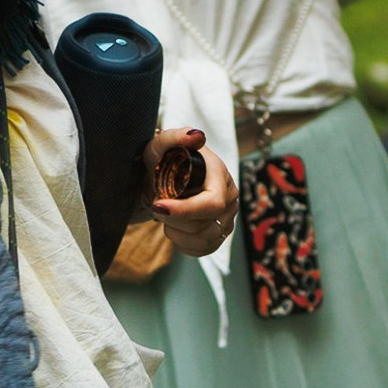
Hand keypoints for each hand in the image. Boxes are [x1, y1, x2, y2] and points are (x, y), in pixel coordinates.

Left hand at [144, 129, 236, 257]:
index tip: (158, 206)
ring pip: (204, 241)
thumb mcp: (163, 144)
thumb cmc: (164, 158)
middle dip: (175, 221)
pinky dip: (183, 244)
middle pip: (206, 226)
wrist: (165, 175)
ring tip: (165, 216)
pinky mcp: (219, 234)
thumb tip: (196, 137)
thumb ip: (176, 137)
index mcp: (221, 176)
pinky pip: (204, 250)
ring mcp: (227, 218)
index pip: (212, 203)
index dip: (185, 210)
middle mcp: (230, 199)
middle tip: (157, 206)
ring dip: (176, 232)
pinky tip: (174, 228)